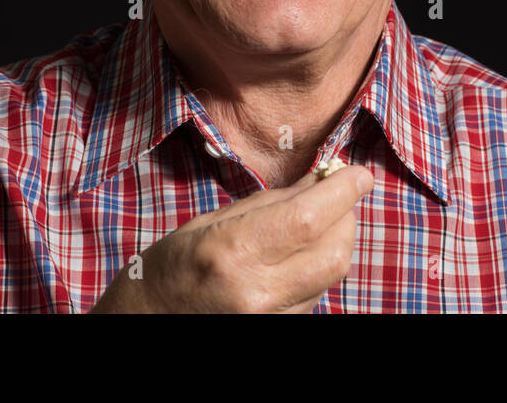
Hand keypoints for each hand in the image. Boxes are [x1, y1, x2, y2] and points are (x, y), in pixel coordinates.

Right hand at [88, 164, 373, 312]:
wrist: (148, 321)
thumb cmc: (172, 266)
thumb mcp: (213, 221)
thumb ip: (272, 202)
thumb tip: (320, 180)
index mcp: (234, 251)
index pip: (310, 218)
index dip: (343, 191)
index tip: (358, 174)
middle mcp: (258, 291)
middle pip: (334, 253)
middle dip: (347, 218)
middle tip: (340, 196)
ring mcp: (271, 319)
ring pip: (330, 276)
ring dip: (334, 242)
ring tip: (317, 223)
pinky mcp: (279, 331)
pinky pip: (316, 295)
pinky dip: (318, 268)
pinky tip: (299, 255)